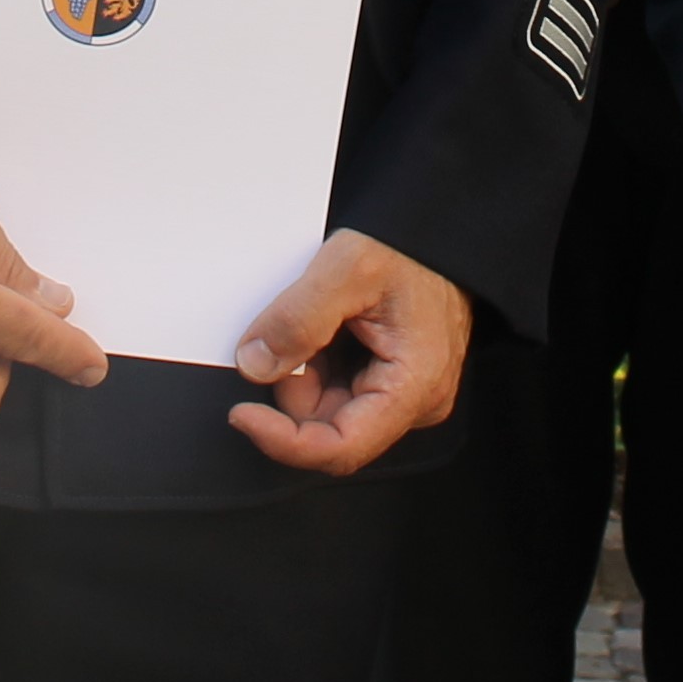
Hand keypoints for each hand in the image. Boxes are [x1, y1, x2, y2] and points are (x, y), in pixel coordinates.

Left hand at [226, 230, 470, 475]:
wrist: (439, 233)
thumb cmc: (412, 248)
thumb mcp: (347, 268)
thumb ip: (297, 319)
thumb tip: (255, 365)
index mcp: (413, 387)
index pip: (340, 447)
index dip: (283, 439)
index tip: (243, 414)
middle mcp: (413, 403)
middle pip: (327, 425)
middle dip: (296, 380)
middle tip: (297, 323)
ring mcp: (402, 395)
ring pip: (326, 406)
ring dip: (306, 366)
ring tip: (323, 313)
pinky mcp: (388, 382)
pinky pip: (336, 388)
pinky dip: (318, 359)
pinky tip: (331, 323)